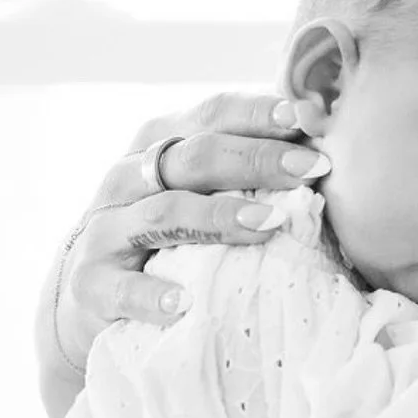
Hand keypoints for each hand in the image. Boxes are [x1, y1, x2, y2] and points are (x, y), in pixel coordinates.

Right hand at [37, 92, 328, 417]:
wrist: (92, 295)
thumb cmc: (172, 236)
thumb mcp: (202, 192)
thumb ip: (249, 170)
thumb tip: (327, 150)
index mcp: (161, 144)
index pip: (213, 114)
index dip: (261, 113)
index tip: (312, 119)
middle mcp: (128, 177)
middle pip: (195, 156)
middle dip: (258, 159)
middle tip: (313, 168)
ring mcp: (105, 229)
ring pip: (164, 212)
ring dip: (219, 216)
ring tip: (268, 225)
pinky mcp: (89, 283)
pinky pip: (119, 287)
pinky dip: (150, 295)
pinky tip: (184, 303)